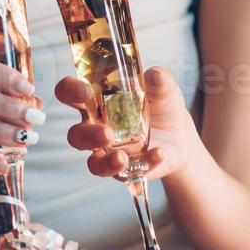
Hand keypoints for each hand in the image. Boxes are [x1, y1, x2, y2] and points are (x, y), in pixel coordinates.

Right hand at [56, 66, 196, 181]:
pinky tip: (158, 154)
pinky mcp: (126, 170)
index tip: (83, 91)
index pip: (69, 94)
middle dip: (88, 136)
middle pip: (77, 135)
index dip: (69, 92)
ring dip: (105, 162)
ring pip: (94, 163)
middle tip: (106, 134)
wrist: (181, 137)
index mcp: (96, 102)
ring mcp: (108, 152)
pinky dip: (145, 164)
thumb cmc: (161, 107)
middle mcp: (96, 129)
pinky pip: (127, 174)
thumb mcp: (164, 90)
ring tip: (121, 158)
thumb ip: (159, 81)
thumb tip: (155, 76)